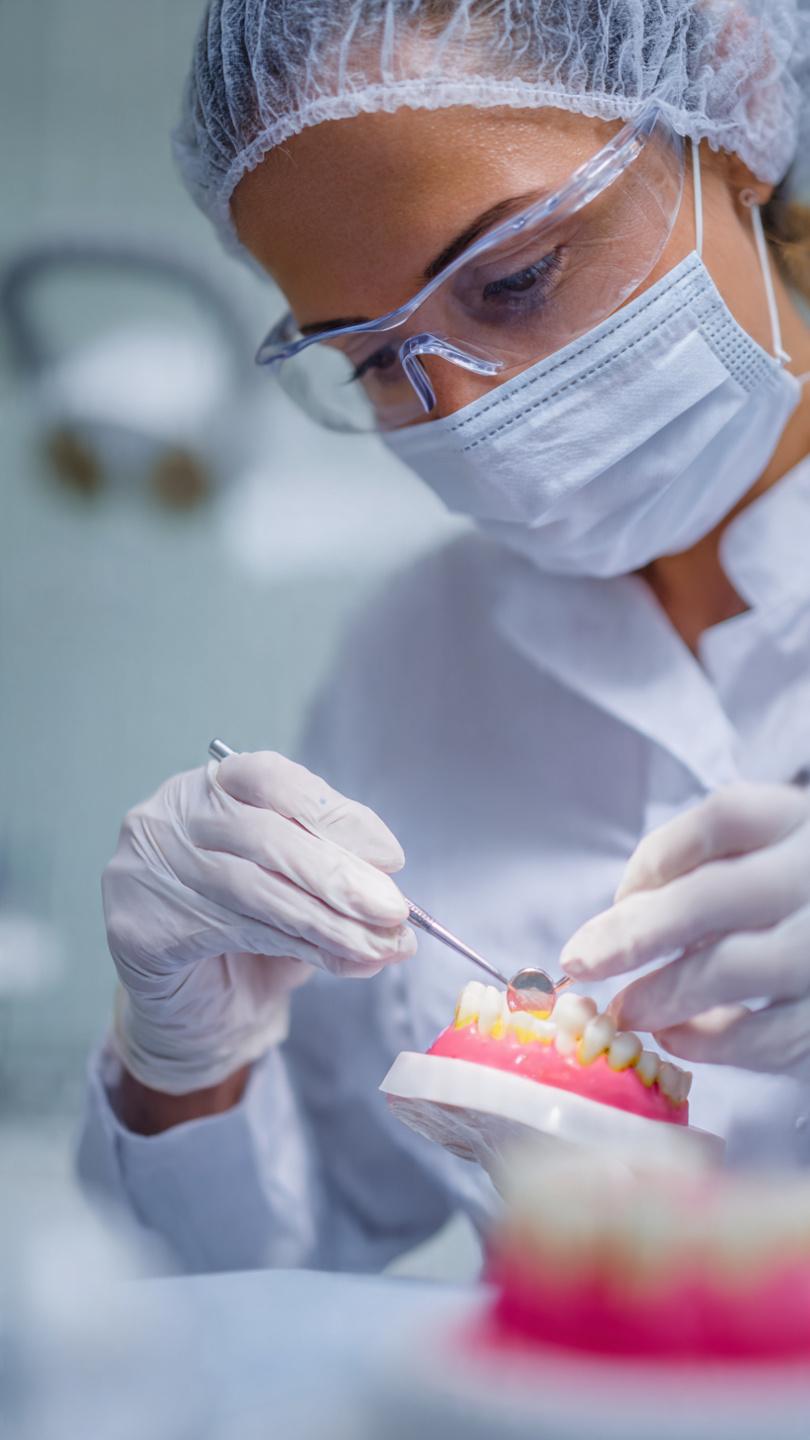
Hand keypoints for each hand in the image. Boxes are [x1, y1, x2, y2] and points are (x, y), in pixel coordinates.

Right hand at [103, 751, 414, 1093]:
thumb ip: (338, 884)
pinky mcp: (138, 927)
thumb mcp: (301, 889)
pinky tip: (341, 961)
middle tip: (394, 909)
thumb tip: (395, 907)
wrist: (192, 1004)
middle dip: (339, 875)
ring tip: (380, 945)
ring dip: (327, 921)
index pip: (272, 779)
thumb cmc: (252, 928)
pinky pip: (231, 934)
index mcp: (212, 785)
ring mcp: (144, 868)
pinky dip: (296, 948)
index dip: (335, 816)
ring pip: (253, 889)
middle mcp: (170, 815)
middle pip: (264, 835)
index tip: (389, 856)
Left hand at [560, 783, 809, 1076]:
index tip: (620, 898)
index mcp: (803, 823)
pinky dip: (711, 1043)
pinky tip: (678, 1038)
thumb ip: (717, 867)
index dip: (654, 860)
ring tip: (624, 1011)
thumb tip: (622, 919)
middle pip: (709, 897)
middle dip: (632, 934)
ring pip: (730, 969)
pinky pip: (767, 1037)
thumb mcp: (779, 854)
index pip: (721, 821)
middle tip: (579, 961)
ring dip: (663, 995)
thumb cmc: (805, 898)